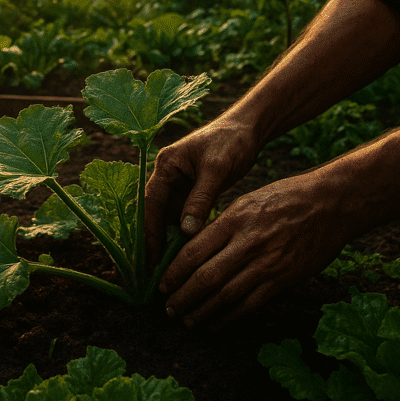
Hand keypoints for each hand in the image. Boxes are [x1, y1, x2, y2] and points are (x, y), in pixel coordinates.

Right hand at [144, 115, 260, 263]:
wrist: (250, 129)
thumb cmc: (232, 141)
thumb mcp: (217, 169)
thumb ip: (201, 198)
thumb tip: (186, 231)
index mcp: (166, 165)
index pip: (151, 203)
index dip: (149, 232)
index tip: (152, 258)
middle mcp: (168, 175)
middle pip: (155, 214)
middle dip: (155, 241)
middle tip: (156, 271)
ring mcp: (179, 184)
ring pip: (169, 218)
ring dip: (169, 241)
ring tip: (170, 269)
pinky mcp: (193, 192)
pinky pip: (184, 217)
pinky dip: (185, 235)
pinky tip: (188, 255)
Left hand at [158, 171, 356, 328]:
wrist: (331, 203)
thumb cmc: (286, 198)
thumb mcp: (248, 202)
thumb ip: (222, 225)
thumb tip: (194, 249)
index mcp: (234, 220)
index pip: (194, 251)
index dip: (174, 272)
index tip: (162, 285)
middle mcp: (248, 243)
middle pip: (205, 277)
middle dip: (183, 297)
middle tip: (168, 309)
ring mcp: (267, 263)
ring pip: (225, 295)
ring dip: (202, 312)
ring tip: (187, 321)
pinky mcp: (284, 279)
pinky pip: (250, 304)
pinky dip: (230, 317)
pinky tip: (216, 322)